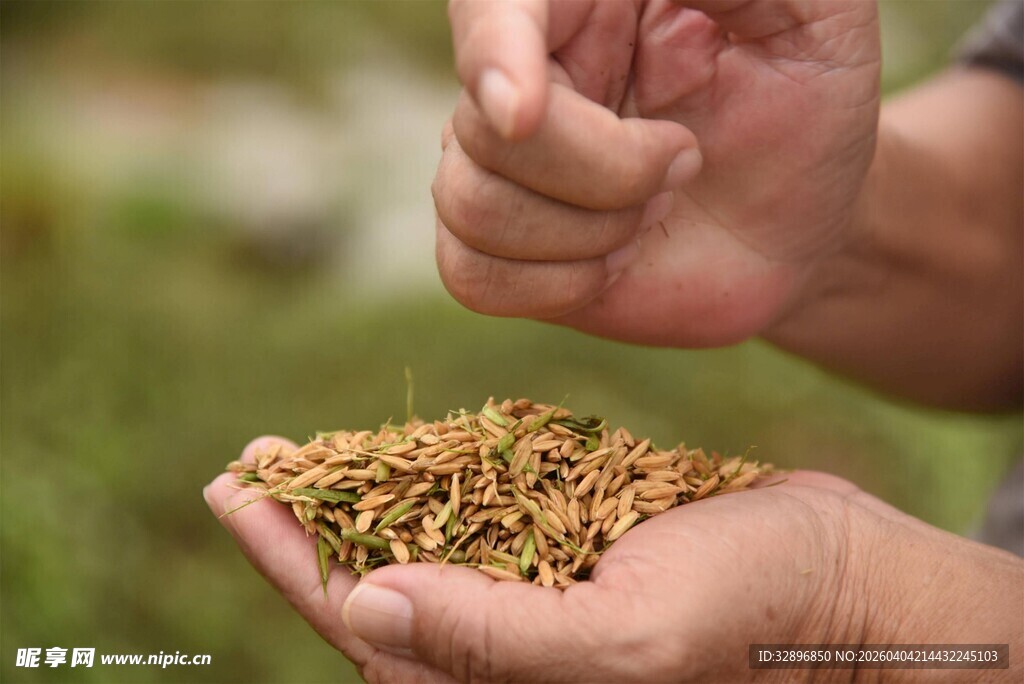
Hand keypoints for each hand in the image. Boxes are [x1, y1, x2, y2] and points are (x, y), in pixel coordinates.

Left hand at [206, 438, 1023, 682]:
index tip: (238, 493)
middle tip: (251, 465)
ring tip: (298, 452)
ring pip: (419, 541)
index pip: (366, 625)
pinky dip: (431, 475)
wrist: (838, 576)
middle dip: (307, 525)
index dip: (292, 560)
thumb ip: (489, 639)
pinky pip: (478, 511)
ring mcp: (535, 590)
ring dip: (359, 494)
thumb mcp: (617, 642)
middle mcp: (505, 647)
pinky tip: (398, 449)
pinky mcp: (568, 544)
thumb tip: (364, 604)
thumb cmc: (747, 619)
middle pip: (376, 582)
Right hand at [432, 0, 880, 345]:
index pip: (491, 7)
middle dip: (604, 170)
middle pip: (485, 128)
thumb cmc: (809, 110)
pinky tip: (611, 264)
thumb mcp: (814, 17)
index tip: (524, 111)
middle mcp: (530, 81)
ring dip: (589, 231)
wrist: (801, 222)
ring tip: (657, 209)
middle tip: (688, 161)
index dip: (493, 53)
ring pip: (472, 203)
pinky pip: (472, 275)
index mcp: (583, 4)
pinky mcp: (502, 248)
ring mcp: (506, 167)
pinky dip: (552, 285)